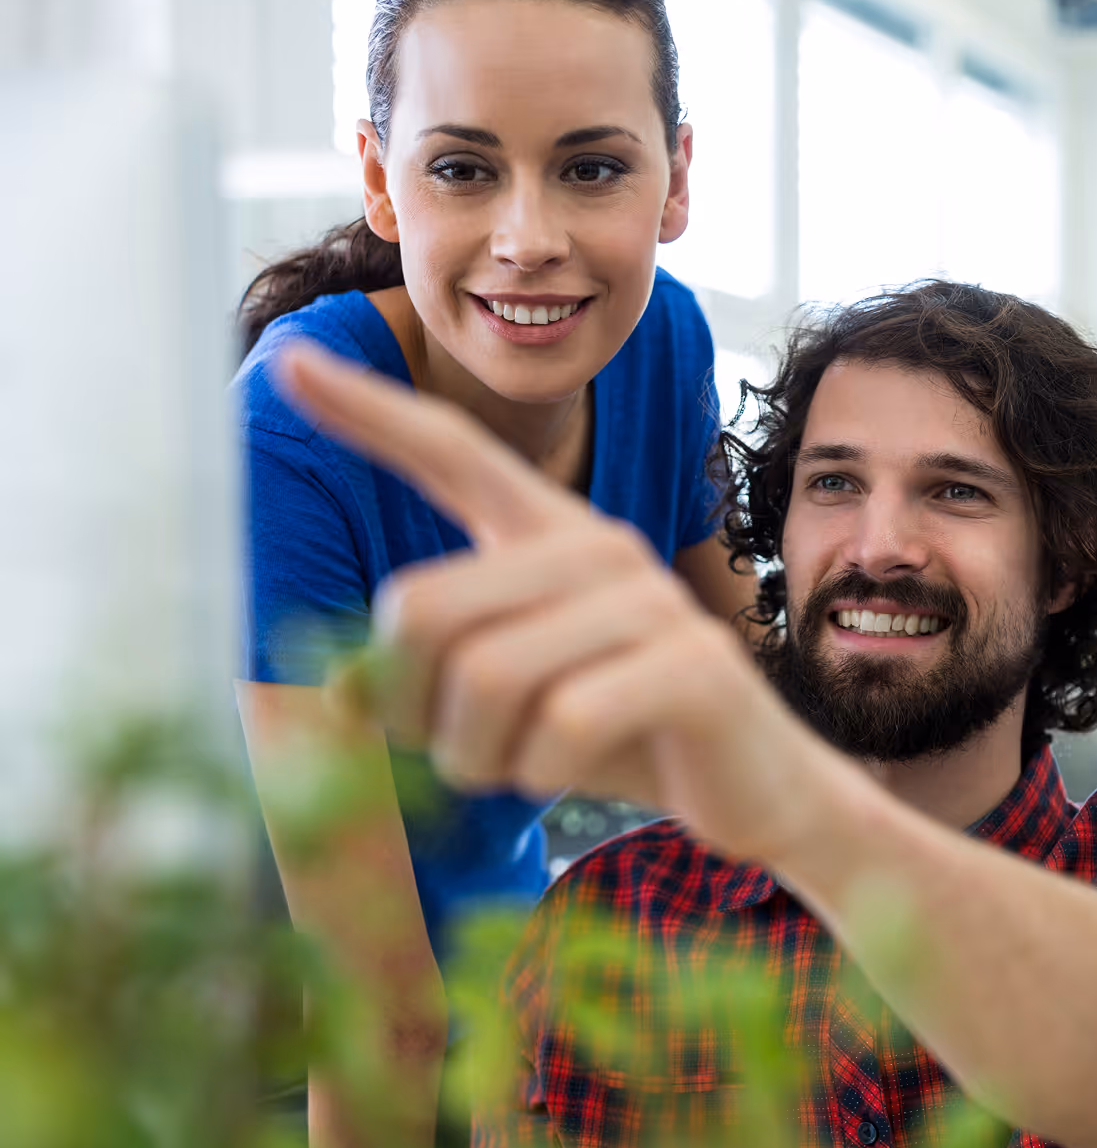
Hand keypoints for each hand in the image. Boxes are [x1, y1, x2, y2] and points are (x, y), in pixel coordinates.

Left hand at [276, 344, 856, 865]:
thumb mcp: (512, 702)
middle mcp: (598, 543)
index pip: (453, 452)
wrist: (757, 786)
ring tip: (510, 767)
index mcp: (551, 534)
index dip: (368, 412)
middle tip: (449, 750)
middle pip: (420, 609)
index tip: (288, 362)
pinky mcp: (690, 663)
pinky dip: (540, 773)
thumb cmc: (618, 733)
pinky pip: (559, 727)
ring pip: (485, 678)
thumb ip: (435, 679)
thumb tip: (337, 692)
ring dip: (474, 754)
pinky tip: (570, 772)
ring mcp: (649, 598)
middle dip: (411, 710)